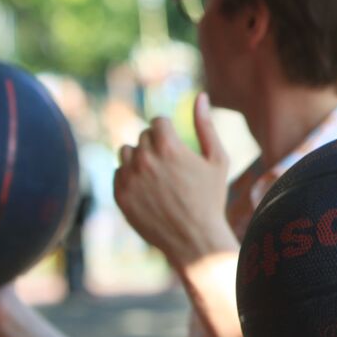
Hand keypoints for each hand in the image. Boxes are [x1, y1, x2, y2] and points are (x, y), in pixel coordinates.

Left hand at [114, 92, 235, 267]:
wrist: (195, 240)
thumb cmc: (211, 198)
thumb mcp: (217, 160)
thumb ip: (206, 126)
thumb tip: (200, 96)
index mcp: (168, 147)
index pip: (158, 121)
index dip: (170, 133)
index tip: (178, 149)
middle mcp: (145, 159)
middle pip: (142, 135)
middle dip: (156, 145)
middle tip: (172, 167)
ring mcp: (129, 178)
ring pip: (126, 151)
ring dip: (139, 157)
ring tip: (157, 176)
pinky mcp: (120, 195)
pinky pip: (119, 173)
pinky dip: (131, 177)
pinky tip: (149, 191)